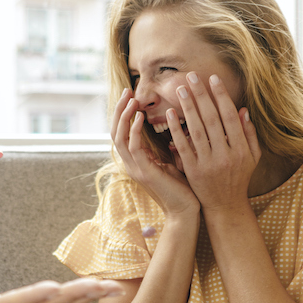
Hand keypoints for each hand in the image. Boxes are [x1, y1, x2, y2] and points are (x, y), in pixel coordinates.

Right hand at [112, 87, 199, 215]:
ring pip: (119, 138)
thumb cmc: (185, 187)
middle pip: (115, 132)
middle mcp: (132, 164)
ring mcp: (136, 169)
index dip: (124, 113)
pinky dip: (133, 130)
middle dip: (120, 110)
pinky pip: (133, 147)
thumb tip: (177, 123)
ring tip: (131, 100)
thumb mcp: (175, 160)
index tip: (131, 95)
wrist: (187, 211)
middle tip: (127, 91)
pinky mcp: (144, 172)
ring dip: (124, 116)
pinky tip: (140, 117)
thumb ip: (170, 144)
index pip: (122, 133)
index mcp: (138, 160)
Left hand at [168, 72, 260, 211]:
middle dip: (201, 96)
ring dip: (188, 108)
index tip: (212, 78)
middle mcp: (226, 155)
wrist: (225, 206)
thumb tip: (243, 110)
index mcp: (241, 149)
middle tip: (192, 76)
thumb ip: (249, 134)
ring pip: (197, 130)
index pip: (230, 117)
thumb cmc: (239, 177)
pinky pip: (183, 146)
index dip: (221, 96)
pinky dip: (176, 130)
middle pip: (212, 119)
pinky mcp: (192, 171)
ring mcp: (208, 164)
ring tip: (180, 89)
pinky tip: (170, 114)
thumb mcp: (252, 157)